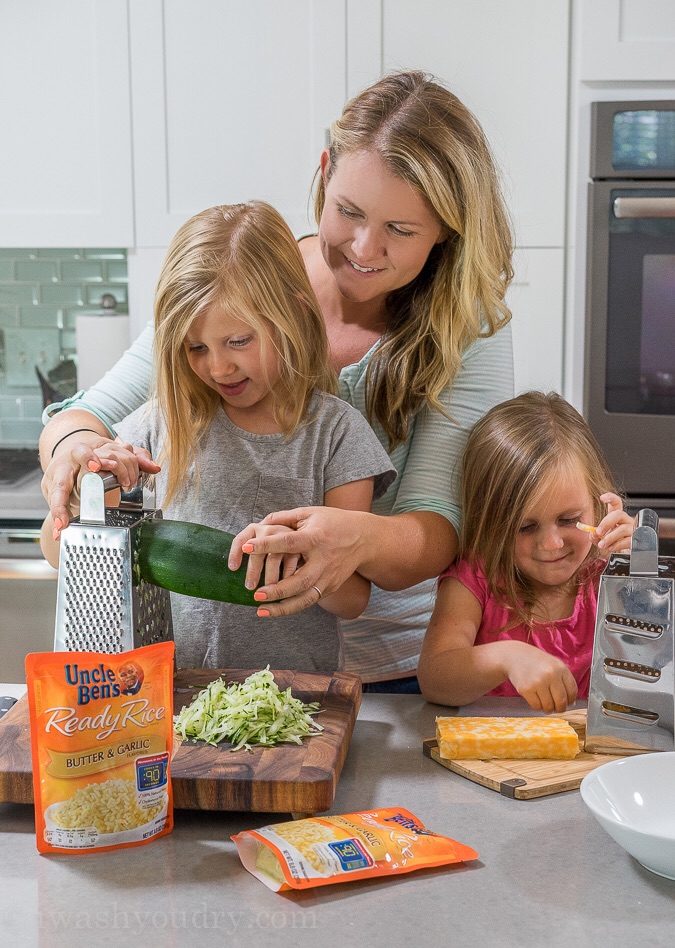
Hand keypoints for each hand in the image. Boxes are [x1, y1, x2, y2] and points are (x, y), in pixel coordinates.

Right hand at [43, 436, 159, 535]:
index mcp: (82, 450)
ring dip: (58, 509)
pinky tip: (57, 533)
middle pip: (62, 476)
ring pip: (55, 493)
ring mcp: (56, 478)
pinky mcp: (50, 489)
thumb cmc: (98, 453)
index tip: (96, 467)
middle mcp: (66, 464)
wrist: (75, 455)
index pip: (82, 452)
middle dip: (66, 491)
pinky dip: (57, 518)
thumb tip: (154, 467)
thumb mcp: (116, 451)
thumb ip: (136, 457)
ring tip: (61, 526)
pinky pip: (54, 504)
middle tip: (71, 506)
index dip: (89, 459)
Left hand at [229, 506, 364, 617]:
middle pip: (299, 580)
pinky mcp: (331, 586)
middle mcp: (322, 560)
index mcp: (315, 537)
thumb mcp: (310, 513)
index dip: (266, 544)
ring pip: (305, 598)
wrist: (364, 538)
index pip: (287, 542)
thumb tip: (261, 522)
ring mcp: (328, 576)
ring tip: (261, 611)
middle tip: (256, 594)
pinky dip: (293, 607)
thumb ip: (284, 518)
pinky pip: (310, 600)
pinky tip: (275, 610)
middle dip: (277, 590)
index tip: (244, 547)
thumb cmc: (333, 522)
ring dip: (283, 607)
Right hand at [503, 642, 577, 712]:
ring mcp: (538, 682)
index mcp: (560, 668)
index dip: (570, 700)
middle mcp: (550, 674)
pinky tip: (536, 699)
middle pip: (561, 701)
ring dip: (548, 708)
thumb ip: (564, 680)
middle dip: (560, 708)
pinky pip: (536, 706)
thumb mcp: (554, 664)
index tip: (567, 703)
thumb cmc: (537, 662)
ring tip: (545, 703)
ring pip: (548, 706)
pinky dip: (537, 706)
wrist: (515, 656)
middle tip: (557, 708)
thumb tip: (571, 703)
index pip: (572, 692)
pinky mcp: (526, 689)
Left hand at [594, 492, 634, 554]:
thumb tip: (593, 534)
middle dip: (606, 523)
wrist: (622, 554)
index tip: (602, 498)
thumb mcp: (600, 537)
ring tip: (602, 544)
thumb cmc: (611, 543)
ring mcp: (632, 530)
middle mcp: (626, 521)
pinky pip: (627, 541)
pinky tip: (610, 548)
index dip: (611, 498)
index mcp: (616, 517)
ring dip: (610, 537)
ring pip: (623, 529)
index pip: (616, 503)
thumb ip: (595, 535)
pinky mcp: (636, 540)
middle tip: (598, 532)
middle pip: (619, 514)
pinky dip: (616, 545)